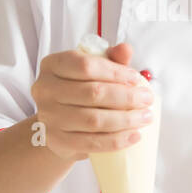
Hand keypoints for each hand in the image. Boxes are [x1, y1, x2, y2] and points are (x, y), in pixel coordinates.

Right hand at [30, 42, 155, 162]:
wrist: (60, 124)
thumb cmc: (80, 91)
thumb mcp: (94, 70)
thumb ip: (110, 58)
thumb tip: (126, 49)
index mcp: (52, 65)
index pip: (86, 65)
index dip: (115, 72)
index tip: (136, 79)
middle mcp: (44, 89)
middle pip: (92, 93)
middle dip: (126, 97)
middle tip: (147, 99)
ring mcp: (48, 117)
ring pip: (93, 120)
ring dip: (125, 120)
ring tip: (145, 117)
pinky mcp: (56, 141)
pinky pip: (91, 143)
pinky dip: (116, 140)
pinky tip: (134, 135)